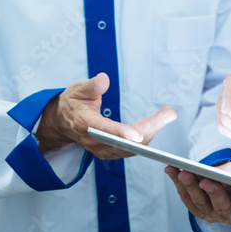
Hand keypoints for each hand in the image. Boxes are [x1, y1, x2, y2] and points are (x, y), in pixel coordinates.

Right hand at [35, 72, 176, 158]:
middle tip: (168, 113)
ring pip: (131, 147)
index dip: (122, 133)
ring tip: (167, 116)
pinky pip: (130, 150)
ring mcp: (102, 149)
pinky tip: (156, 126)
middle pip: (125, 142)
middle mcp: (94, 141)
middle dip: (149, 129)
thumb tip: (104, 79)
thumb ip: (92, 86)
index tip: (138, 135)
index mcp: (85, 124)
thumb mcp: (77, 89)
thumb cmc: (72, 103)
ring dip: (151, 133)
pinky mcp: (109, 151)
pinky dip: (146, 138)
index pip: (105, 131)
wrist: (62, 122)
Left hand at [164, 160, 230, 223]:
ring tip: (184, 172)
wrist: (224, 176)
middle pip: (222, 205)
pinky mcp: (194, 206)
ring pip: (199, 201)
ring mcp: (210, 211)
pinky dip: (177, 182)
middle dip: (213, 192)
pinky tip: (171, 169)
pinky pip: (184, 196)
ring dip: (190, 186)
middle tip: (207, 181)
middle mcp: (229, 213)